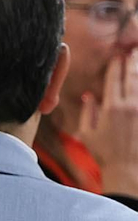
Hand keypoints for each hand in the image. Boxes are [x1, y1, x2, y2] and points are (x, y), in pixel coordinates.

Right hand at [77, 51, 137, 196]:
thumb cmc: (105, 153)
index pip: (114, 80)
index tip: (117, 57)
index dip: (115, 66)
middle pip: (131, 77)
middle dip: (132, 62)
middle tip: (133, 51)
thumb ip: (88, 112)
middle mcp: (129, 106)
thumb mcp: (88, 133)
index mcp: (111, 108)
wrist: (128, 168)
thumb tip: (89, 96)